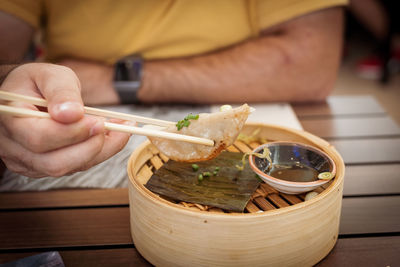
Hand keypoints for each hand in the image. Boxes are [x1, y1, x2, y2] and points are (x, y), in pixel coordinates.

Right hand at [0, 63, 129, 177]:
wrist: (24, 95)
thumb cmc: (35, 83)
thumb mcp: (49, 75)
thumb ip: (61, 91)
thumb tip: (73, 113)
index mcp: (11, 120)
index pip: (39, 138)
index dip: (72, 133)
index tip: (98, 120)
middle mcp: (14, 148)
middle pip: (54, 163)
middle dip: (90, 146)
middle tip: (110, 125)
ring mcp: (28, 162)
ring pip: (68, 169)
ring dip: (100, 151)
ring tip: (119, 128)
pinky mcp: (44, 168)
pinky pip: (74, 167)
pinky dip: (98, 153)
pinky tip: (110, 136)